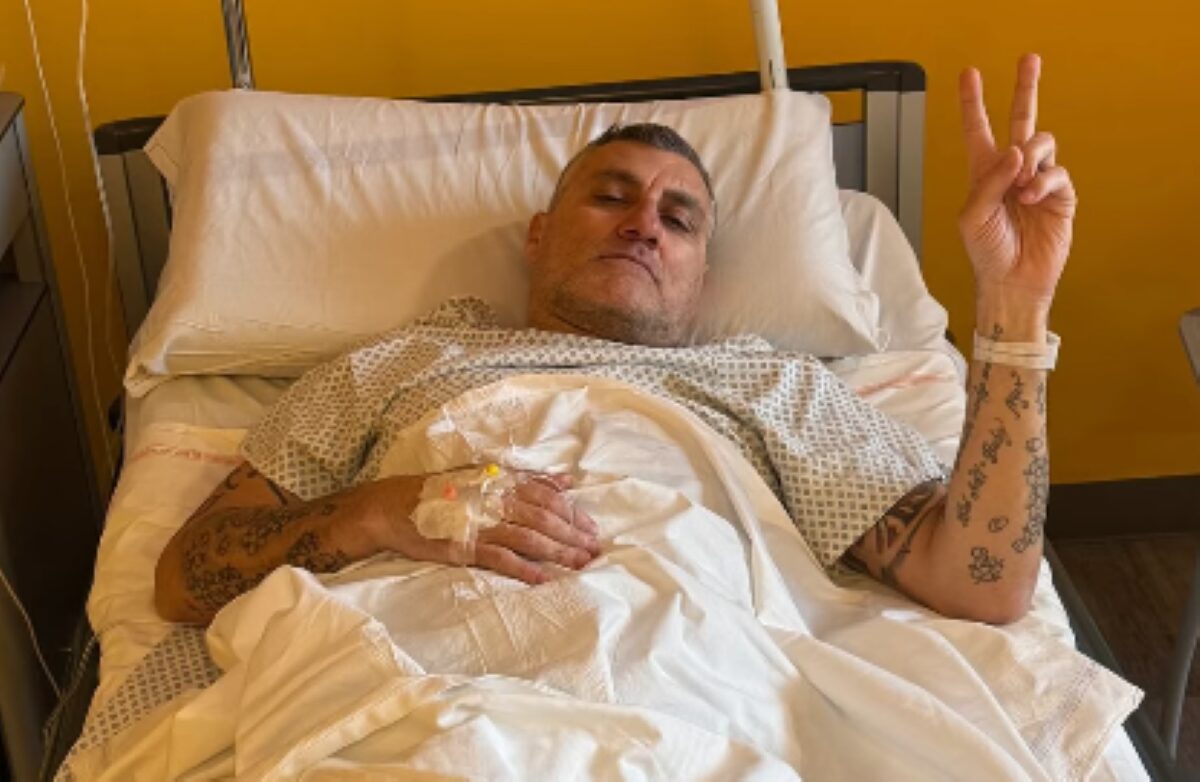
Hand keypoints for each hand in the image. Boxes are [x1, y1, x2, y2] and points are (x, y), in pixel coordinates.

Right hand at [372, 471, 600, 584]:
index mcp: (502, 481)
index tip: (592, 529)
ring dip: (558, 553)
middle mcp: (495, 499)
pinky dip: (524, 569)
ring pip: (529, 537)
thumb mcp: (488, 477)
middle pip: (545, 518)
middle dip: (573, 535)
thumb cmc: (444, 492)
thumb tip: (568, 482)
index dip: (573, 513)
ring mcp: (480, 523)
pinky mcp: (464, 546)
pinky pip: (501, 559)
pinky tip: (544, 580)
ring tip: (579, 565)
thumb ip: (529, 481)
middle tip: (594, 551)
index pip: (549, 496)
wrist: (395, 506)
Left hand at [958, 53, 1076, 326]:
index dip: (972, 103)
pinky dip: (1042, 180)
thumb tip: (1016, 151)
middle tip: (1029, 59)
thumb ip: (988, 181)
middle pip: (1020, 120)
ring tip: (1018, 184)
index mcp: (983, 173)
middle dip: (1025, 89)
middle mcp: (1011, 171)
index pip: (977, 130)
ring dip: (1029, 158)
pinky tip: (1030, 196)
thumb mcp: (972, 216)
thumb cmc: (986, 252)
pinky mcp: (1060, 195)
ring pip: (1040, 142)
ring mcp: (1037, 180)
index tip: (969, 75)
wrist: (1012, 281)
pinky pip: (1056, 171)